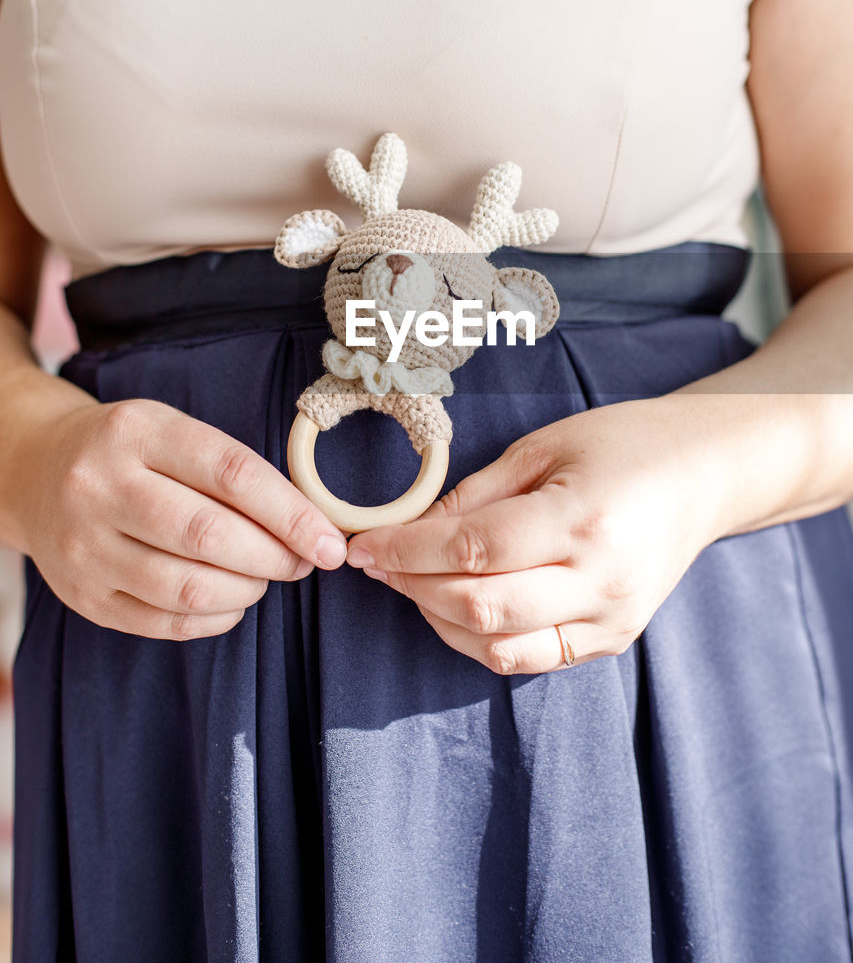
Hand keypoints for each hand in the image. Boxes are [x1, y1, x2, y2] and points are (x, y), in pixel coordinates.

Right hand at [7, 397, 347, 639]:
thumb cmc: (130, 451)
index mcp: (139, 432)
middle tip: (301, 562)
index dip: (292, 514)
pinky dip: (213, 619)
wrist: (36, 471)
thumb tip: (310, 527)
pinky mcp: (82, 596)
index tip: (330, 542)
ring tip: (264, 578)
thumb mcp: (172, 431)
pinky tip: (231, 601)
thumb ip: (234, 471)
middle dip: (274, 558)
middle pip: (209, 536)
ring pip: (186, 588)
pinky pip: (162, 623)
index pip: (232, 474)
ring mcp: (85, 546)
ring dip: (246, 590)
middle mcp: (103, 487)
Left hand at [345, 396, 734, 673]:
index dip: (407, 552)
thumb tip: (411, 531)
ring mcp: (612, 620)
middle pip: (481, 607)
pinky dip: (483, 640)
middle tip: (379, 564)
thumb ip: (477, 494)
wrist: (706, 476)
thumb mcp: (544, 446)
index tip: (365, 547)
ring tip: (413, 583)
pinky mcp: (614, 641)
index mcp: (583, 519)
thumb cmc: (624, 443)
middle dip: (413, 588)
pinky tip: (458, 606)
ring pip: (500, 648)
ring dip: (440, 620)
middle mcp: (601, 580)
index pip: (474, 549)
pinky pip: (532, 658)